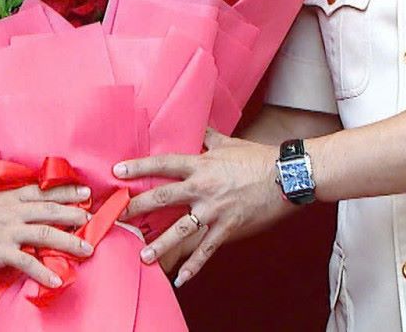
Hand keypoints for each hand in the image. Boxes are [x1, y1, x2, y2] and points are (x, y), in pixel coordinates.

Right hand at [0, 182, 93, 286]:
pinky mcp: (0, 252)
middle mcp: (13, 212)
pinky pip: (27, 263)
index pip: (43, 191)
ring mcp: (8, 232)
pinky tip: (57, 280)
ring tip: (87, 249)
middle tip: (93, 217)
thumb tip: (4, 190)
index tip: (84, 191)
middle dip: (75, 213)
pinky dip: (43, 273)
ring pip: (46, 234)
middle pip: (51, 211)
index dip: (65, 191)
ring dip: (70, 242)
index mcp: (8, 196)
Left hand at [113, 128, 292, 285]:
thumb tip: (196, 126)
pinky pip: (207, 249)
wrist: (287, 176)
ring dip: (160, 244)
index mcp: (202, 165)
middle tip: (119, 214)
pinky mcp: (228, 227)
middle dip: (138, 206)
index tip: (117, 172)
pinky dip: (194, 265)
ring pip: (181, 229)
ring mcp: (215, 210)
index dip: (139, 167)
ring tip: (143, 256)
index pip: (163, 164)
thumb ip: (208, 137)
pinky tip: (182, 279)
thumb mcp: (229, 143)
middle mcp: (203, 188)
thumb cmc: (258, 158)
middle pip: (163, 197)